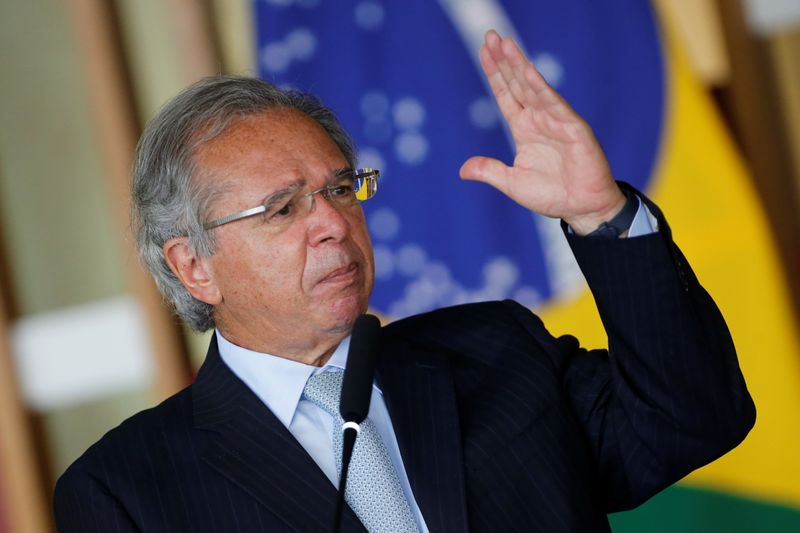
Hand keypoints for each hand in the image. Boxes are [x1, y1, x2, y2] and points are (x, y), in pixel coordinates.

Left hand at [459, 30, 625, 234]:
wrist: (582, 208)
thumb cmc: (552, 195)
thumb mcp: (512, 183)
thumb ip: (490, 171)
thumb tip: (462, 170)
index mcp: (524, 129)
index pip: (506, 94)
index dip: (495, 74)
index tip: (483, 52)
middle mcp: (539, 119)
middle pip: (517, 83)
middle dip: (504, 60)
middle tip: (489, 36)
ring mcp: (556, 120)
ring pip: (534, 88)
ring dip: (520, 65)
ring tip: (505, 44)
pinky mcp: (573, 127)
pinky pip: (554, 104)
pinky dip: (541, 88)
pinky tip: (528, 71)